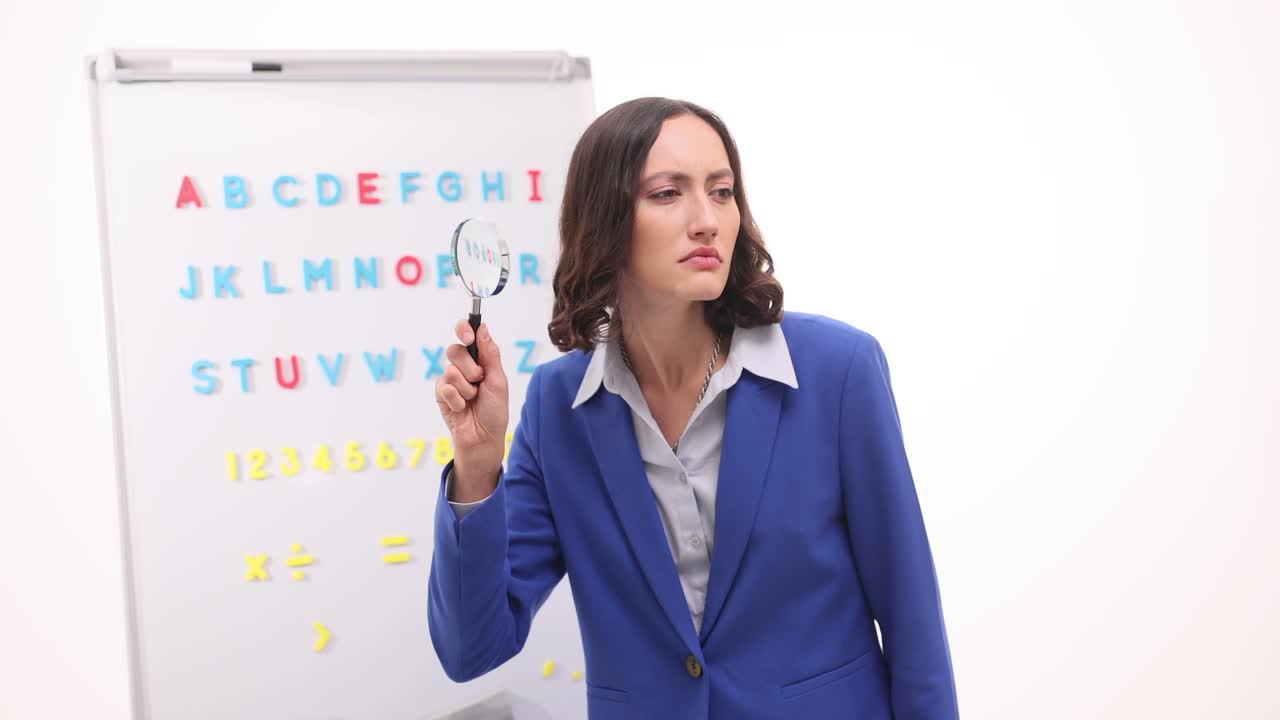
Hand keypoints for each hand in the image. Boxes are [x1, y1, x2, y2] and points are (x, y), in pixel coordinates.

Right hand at [434, 319, 509, 499]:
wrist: (484, 437)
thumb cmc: (494, 410)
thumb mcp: (498, 380)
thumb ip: (490, 353)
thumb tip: (482, 327)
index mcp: (479, 359)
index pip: (467, 334)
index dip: (464, 330)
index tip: (469, 337)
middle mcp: (463, 366)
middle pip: (455, 350)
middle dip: (470, 368)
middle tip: (479, 381)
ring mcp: (450, 380)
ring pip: (451, 371)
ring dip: (466, 388)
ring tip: (473, 399)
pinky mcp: (440, 394)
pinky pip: (445, 388)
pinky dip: (457, 400)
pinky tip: (462, 408)